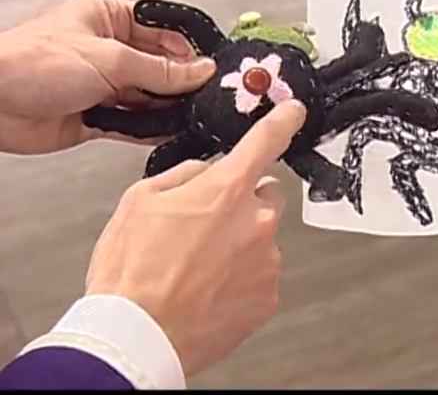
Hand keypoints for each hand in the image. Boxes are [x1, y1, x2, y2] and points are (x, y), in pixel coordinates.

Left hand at [0, 0, 215, 153]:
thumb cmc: (30, 64)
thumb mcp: (110, 59)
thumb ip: (161, 70)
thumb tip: (199, 71)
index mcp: (108, 19)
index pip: (162, 31)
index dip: (188, 49)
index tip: (209, 68)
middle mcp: (108, 50)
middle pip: (159, 66)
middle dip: (180, 82)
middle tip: (203, 96)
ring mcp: (103, 84)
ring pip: (149, 96)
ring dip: (167, 107)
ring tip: (189, 115)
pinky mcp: (98, 115)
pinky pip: (135, 122)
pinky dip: (152, 129)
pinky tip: (169, 131)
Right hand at [85, 100, 305, 375]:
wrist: (135, 336)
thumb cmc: (132, 272)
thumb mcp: (141, 201)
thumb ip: (186, 175)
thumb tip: (209, 172)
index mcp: (225, 190)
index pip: (266, 142)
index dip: (283, 122)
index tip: (294, 113)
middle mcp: (256, 222)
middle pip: (268, 194)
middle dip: (245, 201)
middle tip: (209, 224)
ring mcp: (266, 261)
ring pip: (262, 237)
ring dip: (240, 244)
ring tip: (198, 266)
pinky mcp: (268, 296)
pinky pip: (261, 273)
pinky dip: (242, 276)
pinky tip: (210, 288)